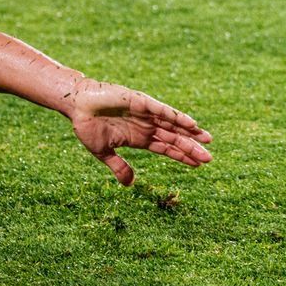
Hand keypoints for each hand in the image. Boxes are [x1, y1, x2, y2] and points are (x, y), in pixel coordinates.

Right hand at [66, 78, 211, 185]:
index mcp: (139, 138)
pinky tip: (191, 124)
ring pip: (173, 124)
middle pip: (174, 138)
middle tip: (210, 158)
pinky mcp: (140, 101)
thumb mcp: (104, 152)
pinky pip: (162, 110)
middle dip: (191, 148)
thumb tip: (131, 184)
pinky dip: (177, 116)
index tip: (198, 165)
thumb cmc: (88, 126)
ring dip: (190, 132)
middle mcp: (146, 125)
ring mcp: (145, 113)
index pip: (166, 148)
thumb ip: (119, 167)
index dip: (182, 156)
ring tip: (207, 140)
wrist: (76, 105)